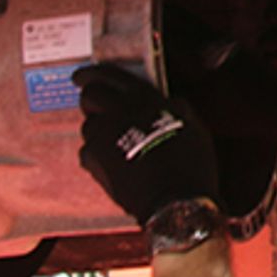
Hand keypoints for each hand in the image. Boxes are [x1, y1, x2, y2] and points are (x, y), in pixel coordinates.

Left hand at [75, 64, 223, 229]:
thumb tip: (170, 101)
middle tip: (97, 106)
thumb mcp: (194, 127)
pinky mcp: (94, 160)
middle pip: (90, 96)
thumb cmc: (190, 167)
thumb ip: (177, 108)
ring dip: (98, 130)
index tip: (82, 75)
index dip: (93, 72)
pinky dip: (97, 156)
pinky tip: (114, 164)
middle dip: (91, 99)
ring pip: (88, 125)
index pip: (111, 76)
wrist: (176, 203)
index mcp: (145, 100)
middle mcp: (120, 113)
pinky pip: (88, 151)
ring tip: (115, 143)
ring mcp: (104, 136)